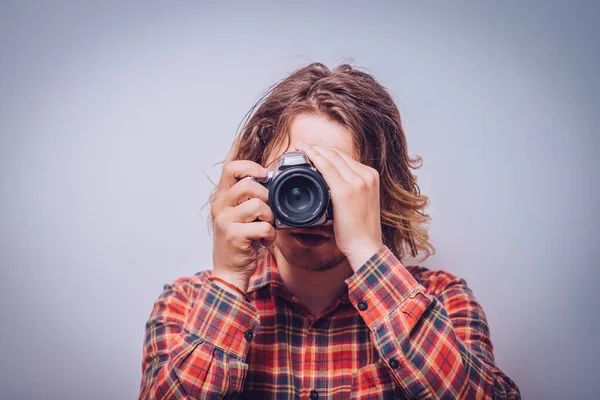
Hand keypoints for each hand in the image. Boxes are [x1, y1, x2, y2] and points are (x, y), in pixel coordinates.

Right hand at [210, 160, 276, 292]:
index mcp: (221, 197)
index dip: (250, 166)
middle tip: (267, 211)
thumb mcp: (239, 215)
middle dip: (265, 196)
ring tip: (265, 226)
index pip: (230, 168)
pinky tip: (264, 240)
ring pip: (257, 205)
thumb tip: (270, 181)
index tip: (264, 175)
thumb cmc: (239, 241)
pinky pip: (263, 227)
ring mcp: (225, 221)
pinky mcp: (235, 236)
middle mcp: (220, 207)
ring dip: (269, 217)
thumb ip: (248, 198)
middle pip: (247, 185)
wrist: (229, 271)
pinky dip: (270, 235)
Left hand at [294, 142, 383, 270]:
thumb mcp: (361, 202)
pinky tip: (305, 153)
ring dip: (314, 149)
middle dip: (319, 147)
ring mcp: (357, 181)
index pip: (346, 157)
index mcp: (371, 176)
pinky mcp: (345, 190)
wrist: (366, 246)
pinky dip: (314, 157)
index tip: (314, 149)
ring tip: (301, 147)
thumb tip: (331, 184)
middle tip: (303, 146)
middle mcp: (366, 175)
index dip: (327, 151)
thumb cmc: (360, 230)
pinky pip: (326, 167)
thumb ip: (350, 189)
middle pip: (338, 153)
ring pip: (331, 157)